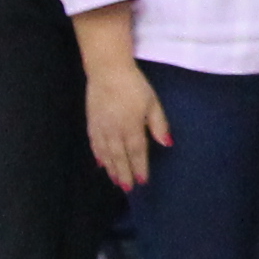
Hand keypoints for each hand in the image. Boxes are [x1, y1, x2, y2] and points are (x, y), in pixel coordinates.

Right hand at [82, 59, 168, 192]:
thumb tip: (167, 144)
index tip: (142, 182)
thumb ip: (159, 124)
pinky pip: (94, 144)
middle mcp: (114, 131)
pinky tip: (101, 163)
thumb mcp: (152, 102)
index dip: (140, 168)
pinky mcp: (91, 122)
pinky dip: (98, 156)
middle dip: (124, 173)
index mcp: (131, 127)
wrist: (107, 69)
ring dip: (111, 168)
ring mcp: (101, 128)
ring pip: (106, 154)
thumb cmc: (134, 84)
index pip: (137, 152)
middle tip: (128, 189)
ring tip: (115, 180)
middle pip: (120, 157)